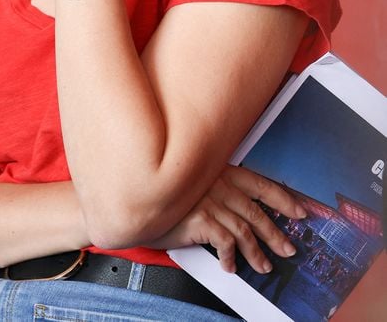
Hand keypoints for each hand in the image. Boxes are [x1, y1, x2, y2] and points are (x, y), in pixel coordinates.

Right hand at [148, 165, 306, 273]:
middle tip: (288, 248)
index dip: (283, 198)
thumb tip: (241, 212)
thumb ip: (218, 192)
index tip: (299, 210)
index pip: (260, 184)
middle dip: (276, 233)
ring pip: (245, 230)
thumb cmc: (166, 194)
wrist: (138, 200)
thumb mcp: (195, 185)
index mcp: (221, 172)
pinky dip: (230, 257)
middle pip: (257, 211)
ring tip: (263, 265)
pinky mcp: (202, 218)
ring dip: (257, 251)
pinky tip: (230, 266)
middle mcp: (219, 183)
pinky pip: (225, 242)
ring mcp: (211, 200)